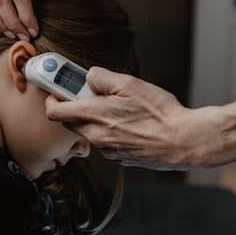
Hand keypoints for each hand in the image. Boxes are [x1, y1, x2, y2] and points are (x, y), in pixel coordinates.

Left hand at [45, 67, 235, 169]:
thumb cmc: (160, 112)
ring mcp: (108, 150)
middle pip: (70, 123)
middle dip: (74, 108)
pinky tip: (130, 124)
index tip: (56, 89)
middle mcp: (97, 136)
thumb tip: (89, 76)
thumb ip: (103, 78)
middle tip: (90, 95)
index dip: (51, 98)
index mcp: (95, 115)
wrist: (184, 141)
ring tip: (118, 108)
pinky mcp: (120, 158)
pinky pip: (106, 142)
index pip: (55, 112)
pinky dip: (110, 132)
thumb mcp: (130, 84)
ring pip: (89, 133)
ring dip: (94, 120)